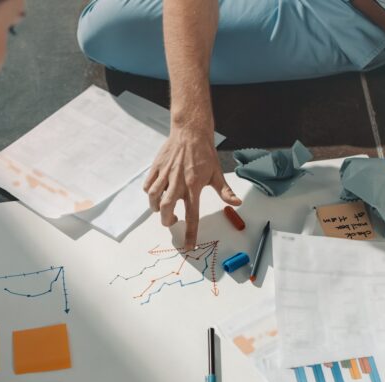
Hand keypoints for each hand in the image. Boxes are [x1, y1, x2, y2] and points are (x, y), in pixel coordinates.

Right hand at [144, 127, 240, 248]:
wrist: (190, 131)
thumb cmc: (205, 153)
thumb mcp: (217, 173)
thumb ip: (225, 192)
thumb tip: (237, 204)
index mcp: (194, 186)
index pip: (192, 215)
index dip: (190, 233)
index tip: (188, 246)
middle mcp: (178, 182)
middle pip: (166, 210)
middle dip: (167, 221)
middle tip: (172, 221)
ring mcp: (165, 175)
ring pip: (154, 198)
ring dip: (157, 208)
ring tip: (163, 208)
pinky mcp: (156, 168)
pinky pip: (148, 186)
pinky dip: (150, 194)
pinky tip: (157, 193)